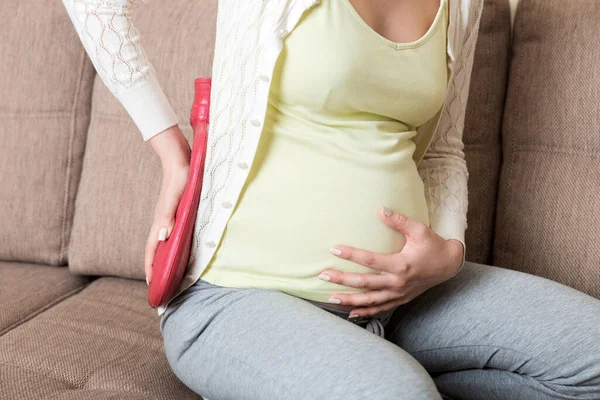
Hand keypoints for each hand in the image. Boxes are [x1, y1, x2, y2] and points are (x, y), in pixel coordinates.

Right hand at [144, 125, 190, 283]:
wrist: (179, 158)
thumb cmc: (180, 177)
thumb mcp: (176, 197)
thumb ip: (168, 216)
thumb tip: (162, 238)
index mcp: (160, 221)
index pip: (152, 249)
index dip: (150, 267)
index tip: (151, 285)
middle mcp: (161, 221)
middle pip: (154, 249)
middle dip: (154, 267)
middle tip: (159, 285)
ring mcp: (166, 216)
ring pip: (161, 242)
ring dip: (161, 257)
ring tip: (165, 271)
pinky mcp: (173, 210)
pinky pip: (168, 233)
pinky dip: (169, 245)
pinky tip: (175, 247)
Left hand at [319, 206, 464, 317]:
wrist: (448, 265)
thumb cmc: (432, 244)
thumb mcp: (419, 229)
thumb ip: (399, 221)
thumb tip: (380, 209)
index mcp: (401, 265)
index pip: (370, 260)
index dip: (351, 255)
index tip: (334, 250)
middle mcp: (398, 282)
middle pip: (365, 283)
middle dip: (342, 280)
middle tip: (323, 275)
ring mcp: (399, 294)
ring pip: (370, 300)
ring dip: (349, 300)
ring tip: (331, 298)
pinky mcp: (400, 299)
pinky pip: (380, 309)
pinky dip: (365, 312)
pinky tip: (350, 313)